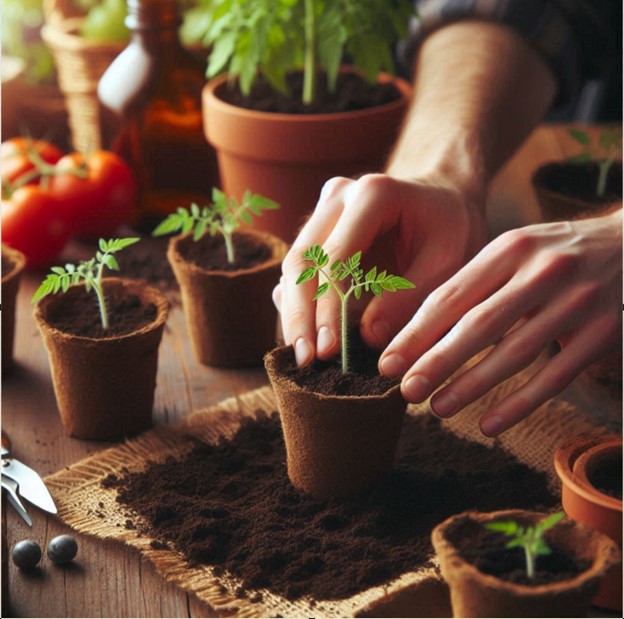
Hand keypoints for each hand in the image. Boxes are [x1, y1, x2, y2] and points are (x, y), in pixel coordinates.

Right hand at [274, 173, 486, 364]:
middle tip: (306, 360)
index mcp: (372, 194)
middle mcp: (338, 196)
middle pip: (302, 260)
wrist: (446, 201)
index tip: (329, 350)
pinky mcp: (318, 231)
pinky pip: (300, 270)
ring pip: (294, 266)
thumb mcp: (449, 261)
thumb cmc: (453, 229)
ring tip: (302, 357)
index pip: (337, 258)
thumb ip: (411, 297)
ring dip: (295, 314)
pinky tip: (305, 337)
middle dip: (301, 315)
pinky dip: (299, 304)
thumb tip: (369, 337)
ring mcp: (323, 212)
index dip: (328, 307)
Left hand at [379, 208, 622, 435]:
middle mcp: (543, 271)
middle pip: (478, 325)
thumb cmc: (560, 252)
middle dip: (436, 362)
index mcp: (510, 248)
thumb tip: (420, 329)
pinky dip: (519, 403)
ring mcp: (577, 302)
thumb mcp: (518, 250)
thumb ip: (476, 283)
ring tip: (437, 408)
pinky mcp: (603, 333)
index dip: (416, 333)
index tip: (388, 362)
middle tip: (405, 392)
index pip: (452, 296)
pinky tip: (489, 424)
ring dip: (472, 385)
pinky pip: (555, 377)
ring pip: (514, 353)